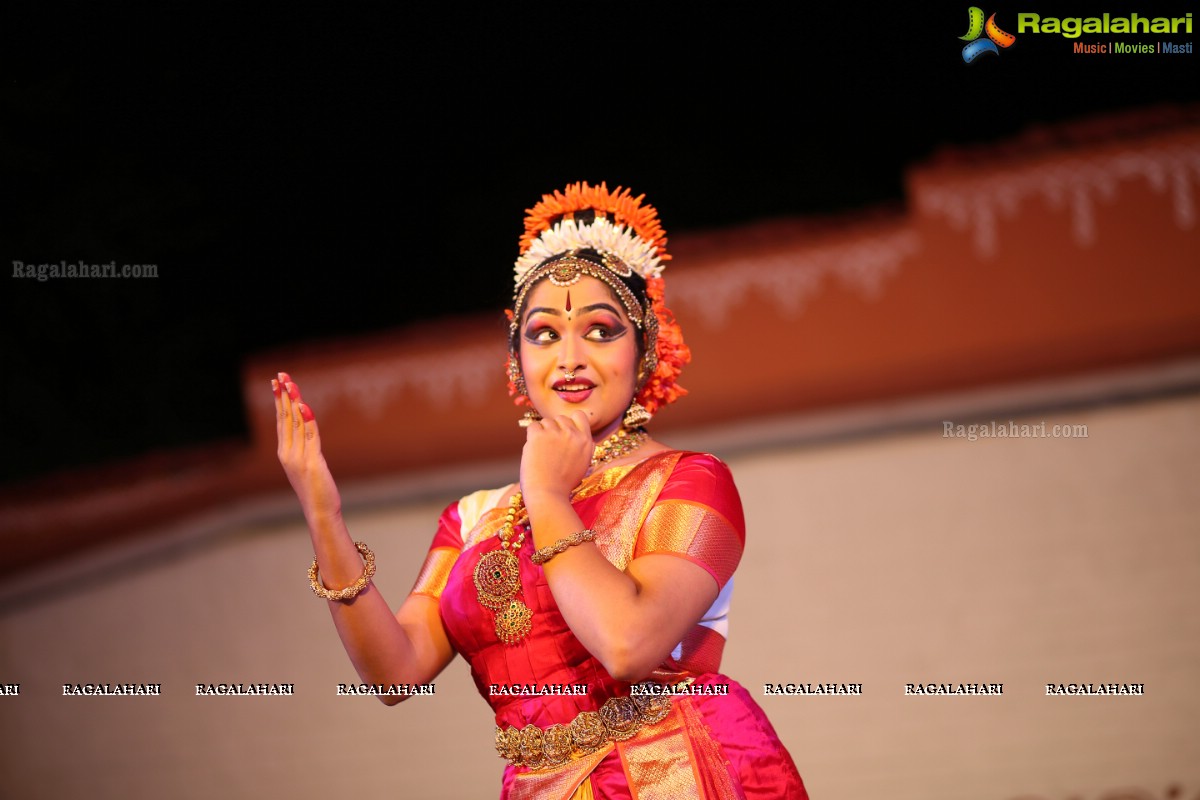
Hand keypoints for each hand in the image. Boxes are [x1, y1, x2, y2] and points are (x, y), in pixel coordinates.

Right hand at [273, 372, 342, 523]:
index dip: (279, 400)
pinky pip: (309, 437)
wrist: (319, 511)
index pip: (281, 421)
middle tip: (280, 375)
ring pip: (295, 424)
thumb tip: (307, 427)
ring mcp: (298, 458)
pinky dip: (307, 421)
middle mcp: (288, 453)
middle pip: (285, 418)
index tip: (277, 383)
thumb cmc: (316, 489)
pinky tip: (304, 406)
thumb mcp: (308, 463)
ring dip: (293, 402)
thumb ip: (305, 446)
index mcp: (285, 453)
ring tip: (291, 384)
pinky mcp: (312, 463)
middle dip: (283, 395)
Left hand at [519, 411, 593, 501]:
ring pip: (545, 422)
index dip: (570, 421)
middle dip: (554, 428)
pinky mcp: (539, 435)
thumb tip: (579, 435)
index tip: (563, 432)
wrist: (548, 495)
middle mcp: (573, 434)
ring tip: (542, 453)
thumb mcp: (582, 464)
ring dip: (541, 433)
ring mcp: (556, 433)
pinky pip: (533, 426)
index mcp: (586, 441)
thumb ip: (582, 447)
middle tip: (550, 448)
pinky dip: (531, 437)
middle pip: (560, 418)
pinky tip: (534, 451)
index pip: (579, 415)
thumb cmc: (562, 484)